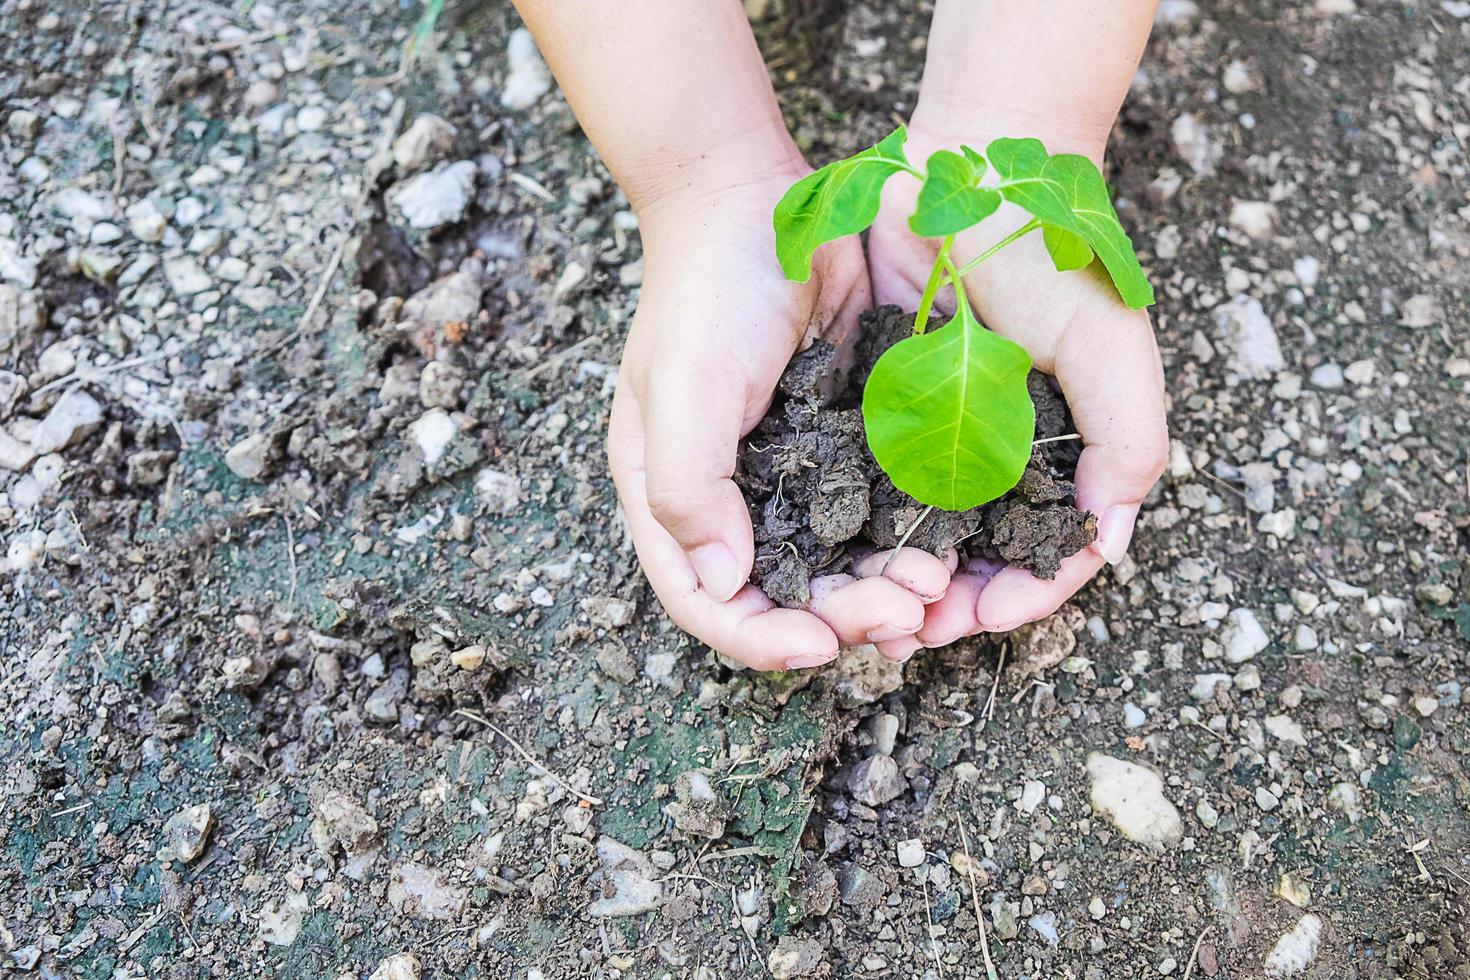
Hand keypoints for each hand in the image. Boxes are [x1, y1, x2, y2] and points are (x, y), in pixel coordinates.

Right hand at [609, 171, 954, 669]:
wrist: (758, 199)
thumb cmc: (707, 289)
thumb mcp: (682, 385)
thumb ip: (687, 485)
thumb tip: (725, 584)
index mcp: (673, 494)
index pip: (706, 599)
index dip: (758, 638)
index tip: (821, 644)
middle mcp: (731, 497)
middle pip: (781, 594)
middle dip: (842, 614)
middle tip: (905, 612)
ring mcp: (791, 473)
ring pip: (838, 563)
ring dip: (883, 587)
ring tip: (934, 588)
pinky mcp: (843, 444)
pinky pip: (876, 511)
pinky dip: (908, 538)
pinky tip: (949, 549)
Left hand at [867, 126, 1167, 645]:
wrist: (971, 178)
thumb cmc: (1054, 260)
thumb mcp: (1109, 348)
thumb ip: (1127, 443)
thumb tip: (1112, 543)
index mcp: (1058, 452)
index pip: (1048, 550)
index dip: (1023, 594)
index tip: (986, 617)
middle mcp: (996, 456)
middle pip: (976, 558)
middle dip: (947, 605)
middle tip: (911, 634)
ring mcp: (936, 436)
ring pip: (916, 535)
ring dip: (895, 580)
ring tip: (869, 612)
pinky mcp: (879, 410)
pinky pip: (863, 483)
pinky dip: (853, 527)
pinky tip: (831, 554)